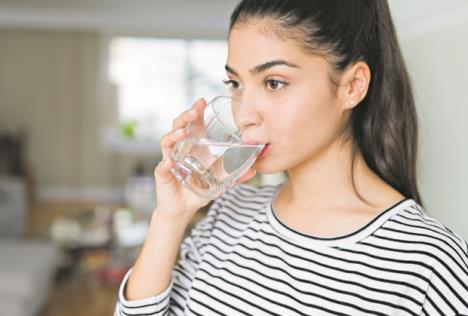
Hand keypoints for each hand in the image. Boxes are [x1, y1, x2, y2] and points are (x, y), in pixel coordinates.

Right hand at [153, 98, 255, 221]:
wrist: (182, 209)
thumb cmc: (197, 190)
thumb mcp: (219, 182)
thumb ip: (235, 176)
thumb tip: (254, 171)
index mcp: (192, 147)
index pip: (192, 124)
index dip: (196, 111)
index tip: (202, 101)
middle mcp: (179, 150)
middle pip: (178, 127)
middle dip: (186, 117)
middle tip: (195, 110)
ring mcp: (169, 160)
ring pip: (167, 142)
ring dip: (174, 135)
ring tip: (182, 133)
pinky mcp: (163, 175)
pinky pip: (161, 167)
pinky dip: (164, 164)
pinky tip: (169, 163)